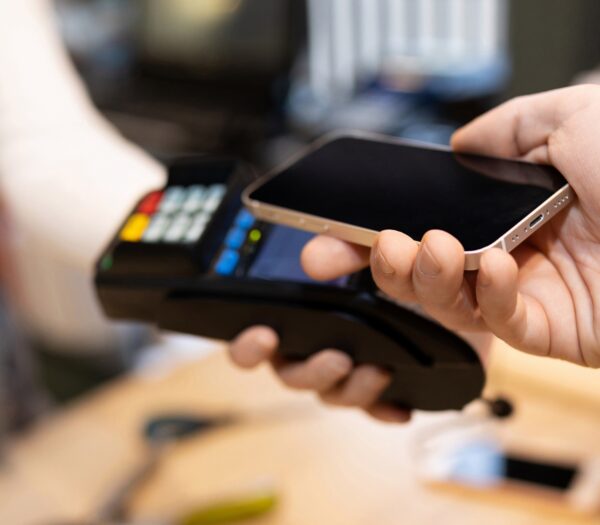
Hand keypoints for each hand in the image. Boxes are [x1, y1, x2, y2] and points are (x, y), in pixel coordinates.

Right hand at [227, 235, 492, 423]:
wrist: (455, 270)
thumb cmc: (403, 255)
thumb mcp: (375, 243)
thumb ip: (345, 247)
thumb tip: (312, 258)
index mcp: (303, 313)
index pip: (258, 338)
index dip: (248, 346)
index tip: (264, 335)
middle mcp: (320, 342)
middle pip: (295, 375)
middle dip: (310, 373)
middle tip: (337, 358)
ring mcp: (354, 365)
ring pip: (336, 394)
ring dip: (351, 390)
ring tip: (377, 371)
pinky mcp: (390, 380)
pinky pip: (380, 408)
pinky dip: (387, 409)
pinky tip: (401, 408)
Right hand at [303, 85, 599, 366]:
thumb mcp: (572, 116)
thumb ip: (507, 127)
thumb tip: (460, 145)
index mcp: (507, 203)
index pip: (421, 216)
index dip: (370, 227)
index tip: (330, 232)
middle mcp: (507, 247)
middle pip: (417, 265)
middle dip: (368, 264)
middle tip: (332, 256)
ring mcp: (524, 290)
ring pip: (443, 298)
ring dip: (417, 276)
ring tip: (417, 245)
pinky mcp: (548, 329)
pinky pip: (498, 322)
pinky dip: (487, 296)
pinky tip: (494, 266)